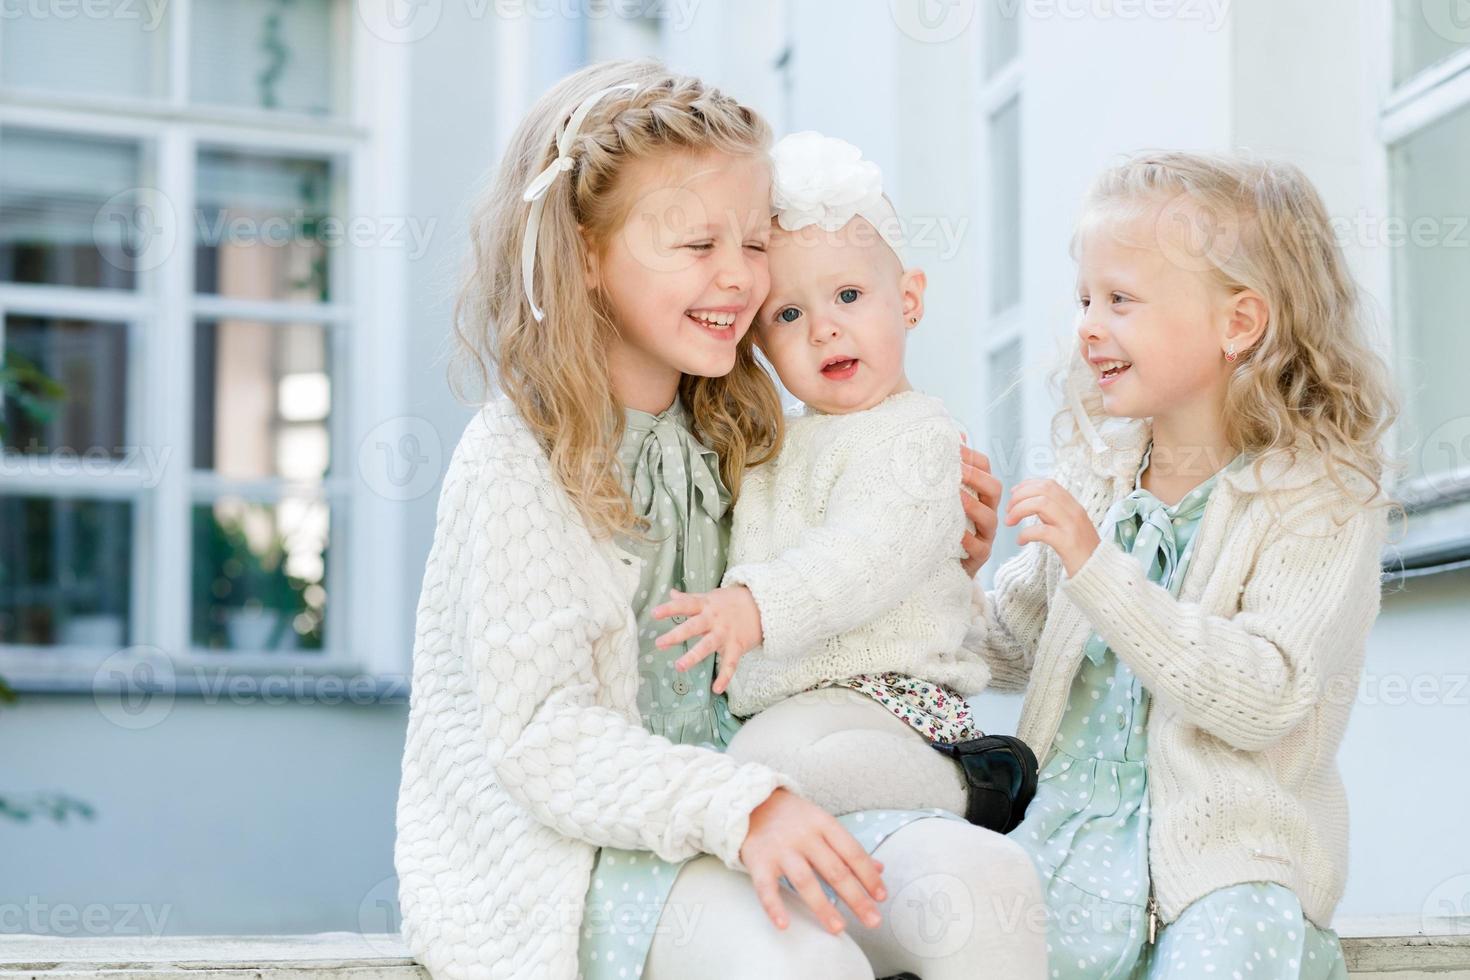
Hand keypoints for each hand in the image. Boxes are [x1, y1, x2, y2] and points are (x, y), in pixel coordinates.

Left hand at [651, 585, 762, 694]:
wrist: (765, 605)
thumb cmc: (733, 602)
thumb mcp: (711, 596)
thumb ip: (690, 598)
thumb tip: (671, 594)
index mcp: (705, 606)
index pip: (685, 605)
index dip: (670, 608)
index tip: (654, 613)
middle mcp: (714, 619)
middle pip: (693, 627)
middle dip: (676, 635)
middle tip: (659, 643)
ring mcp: (725, 633)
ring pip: (708, 645)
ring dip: (693, 656)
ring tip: (679, 666)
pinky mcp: (737, 646)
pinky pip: (730, 664)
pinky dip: (724, 677)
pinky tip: (716, 689)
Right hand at [740, 787, 886, 933]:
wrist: (751, 803)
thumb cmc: (793, 818)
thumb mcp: (823, 824)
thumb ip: (849, 848)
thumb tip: (879, 870)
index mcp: (823, 824)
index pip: (852, 852)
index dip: (869, 876)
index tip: (881, 897)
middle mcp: (804, 836)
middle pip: (834, 870)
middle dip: (856, 898)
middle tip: (872, 921)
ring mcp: (781, 849)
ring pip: (805, 880)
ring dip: (823, 906)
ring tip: (838, 928)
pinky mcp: (759, 861)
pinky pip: (766, 887)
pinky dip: (774, 906)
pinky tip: (784, 924)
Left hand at [959, 435, 1001, 578]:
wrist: (944, 563)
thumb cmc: (948, 523)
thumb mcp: (947, 495)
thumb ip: (952, 468)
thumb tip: (956, 434)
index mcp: (981, 493)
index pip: (985, 468)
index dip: (972, 457)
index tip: (952, 447)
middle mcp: (987, 510)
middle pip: (994, 489)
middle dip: (977, 477)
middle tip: (956, 469)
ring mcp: (985, 533)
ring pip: (989, 517)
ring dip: (973, 506)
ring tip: (955, 497)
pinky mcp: (979, 555)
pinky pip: (979, 547)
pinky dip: (968, 539)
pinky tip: (955, 533)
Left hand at [1004, 478, 1101, 577]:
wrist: (1100, 575)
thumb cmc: (1080, 553)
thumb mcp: (1068, 527)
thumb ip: (1053, 514)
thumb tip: (1029, 503)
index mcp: (1073, 506)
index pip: (1049, 484)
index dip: (1027, 485)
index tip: (1013, 494)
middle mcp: (1074, 512)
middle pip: (1044, 489)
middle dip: (1020, 496)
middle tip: (1008, 511)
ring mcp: (1073, 526)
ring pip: (1042, 503)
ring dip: (1019, 510)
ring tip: (1010, 522)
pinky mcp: (1069, 544)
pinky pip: (1042, 531)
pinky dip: (1026, 533)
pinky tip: (1021, 541)